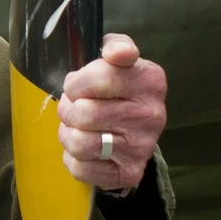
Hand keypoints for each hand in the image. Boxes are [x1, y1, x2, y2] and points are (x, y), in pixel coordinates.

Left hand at [59, 33, 165, 191]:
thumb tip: (116, 53)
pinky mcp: (129, 173)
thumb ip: (116, 46)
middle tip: (74, 107)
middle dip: (68, 109)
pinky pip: (80, 168)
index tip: (77, 85)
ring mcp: (142, 147)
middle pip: (84, 113)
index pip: (99, 76)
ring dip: (68, 134)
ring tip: (76, 127)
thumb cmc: (117, 88)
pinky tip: (85, 149)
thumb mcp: (118, 58)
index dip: (76, 82)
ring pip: (79, 143)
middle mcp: (152, 115)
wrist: (135, 131)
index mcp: (150, 80)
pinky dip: (73, 159)